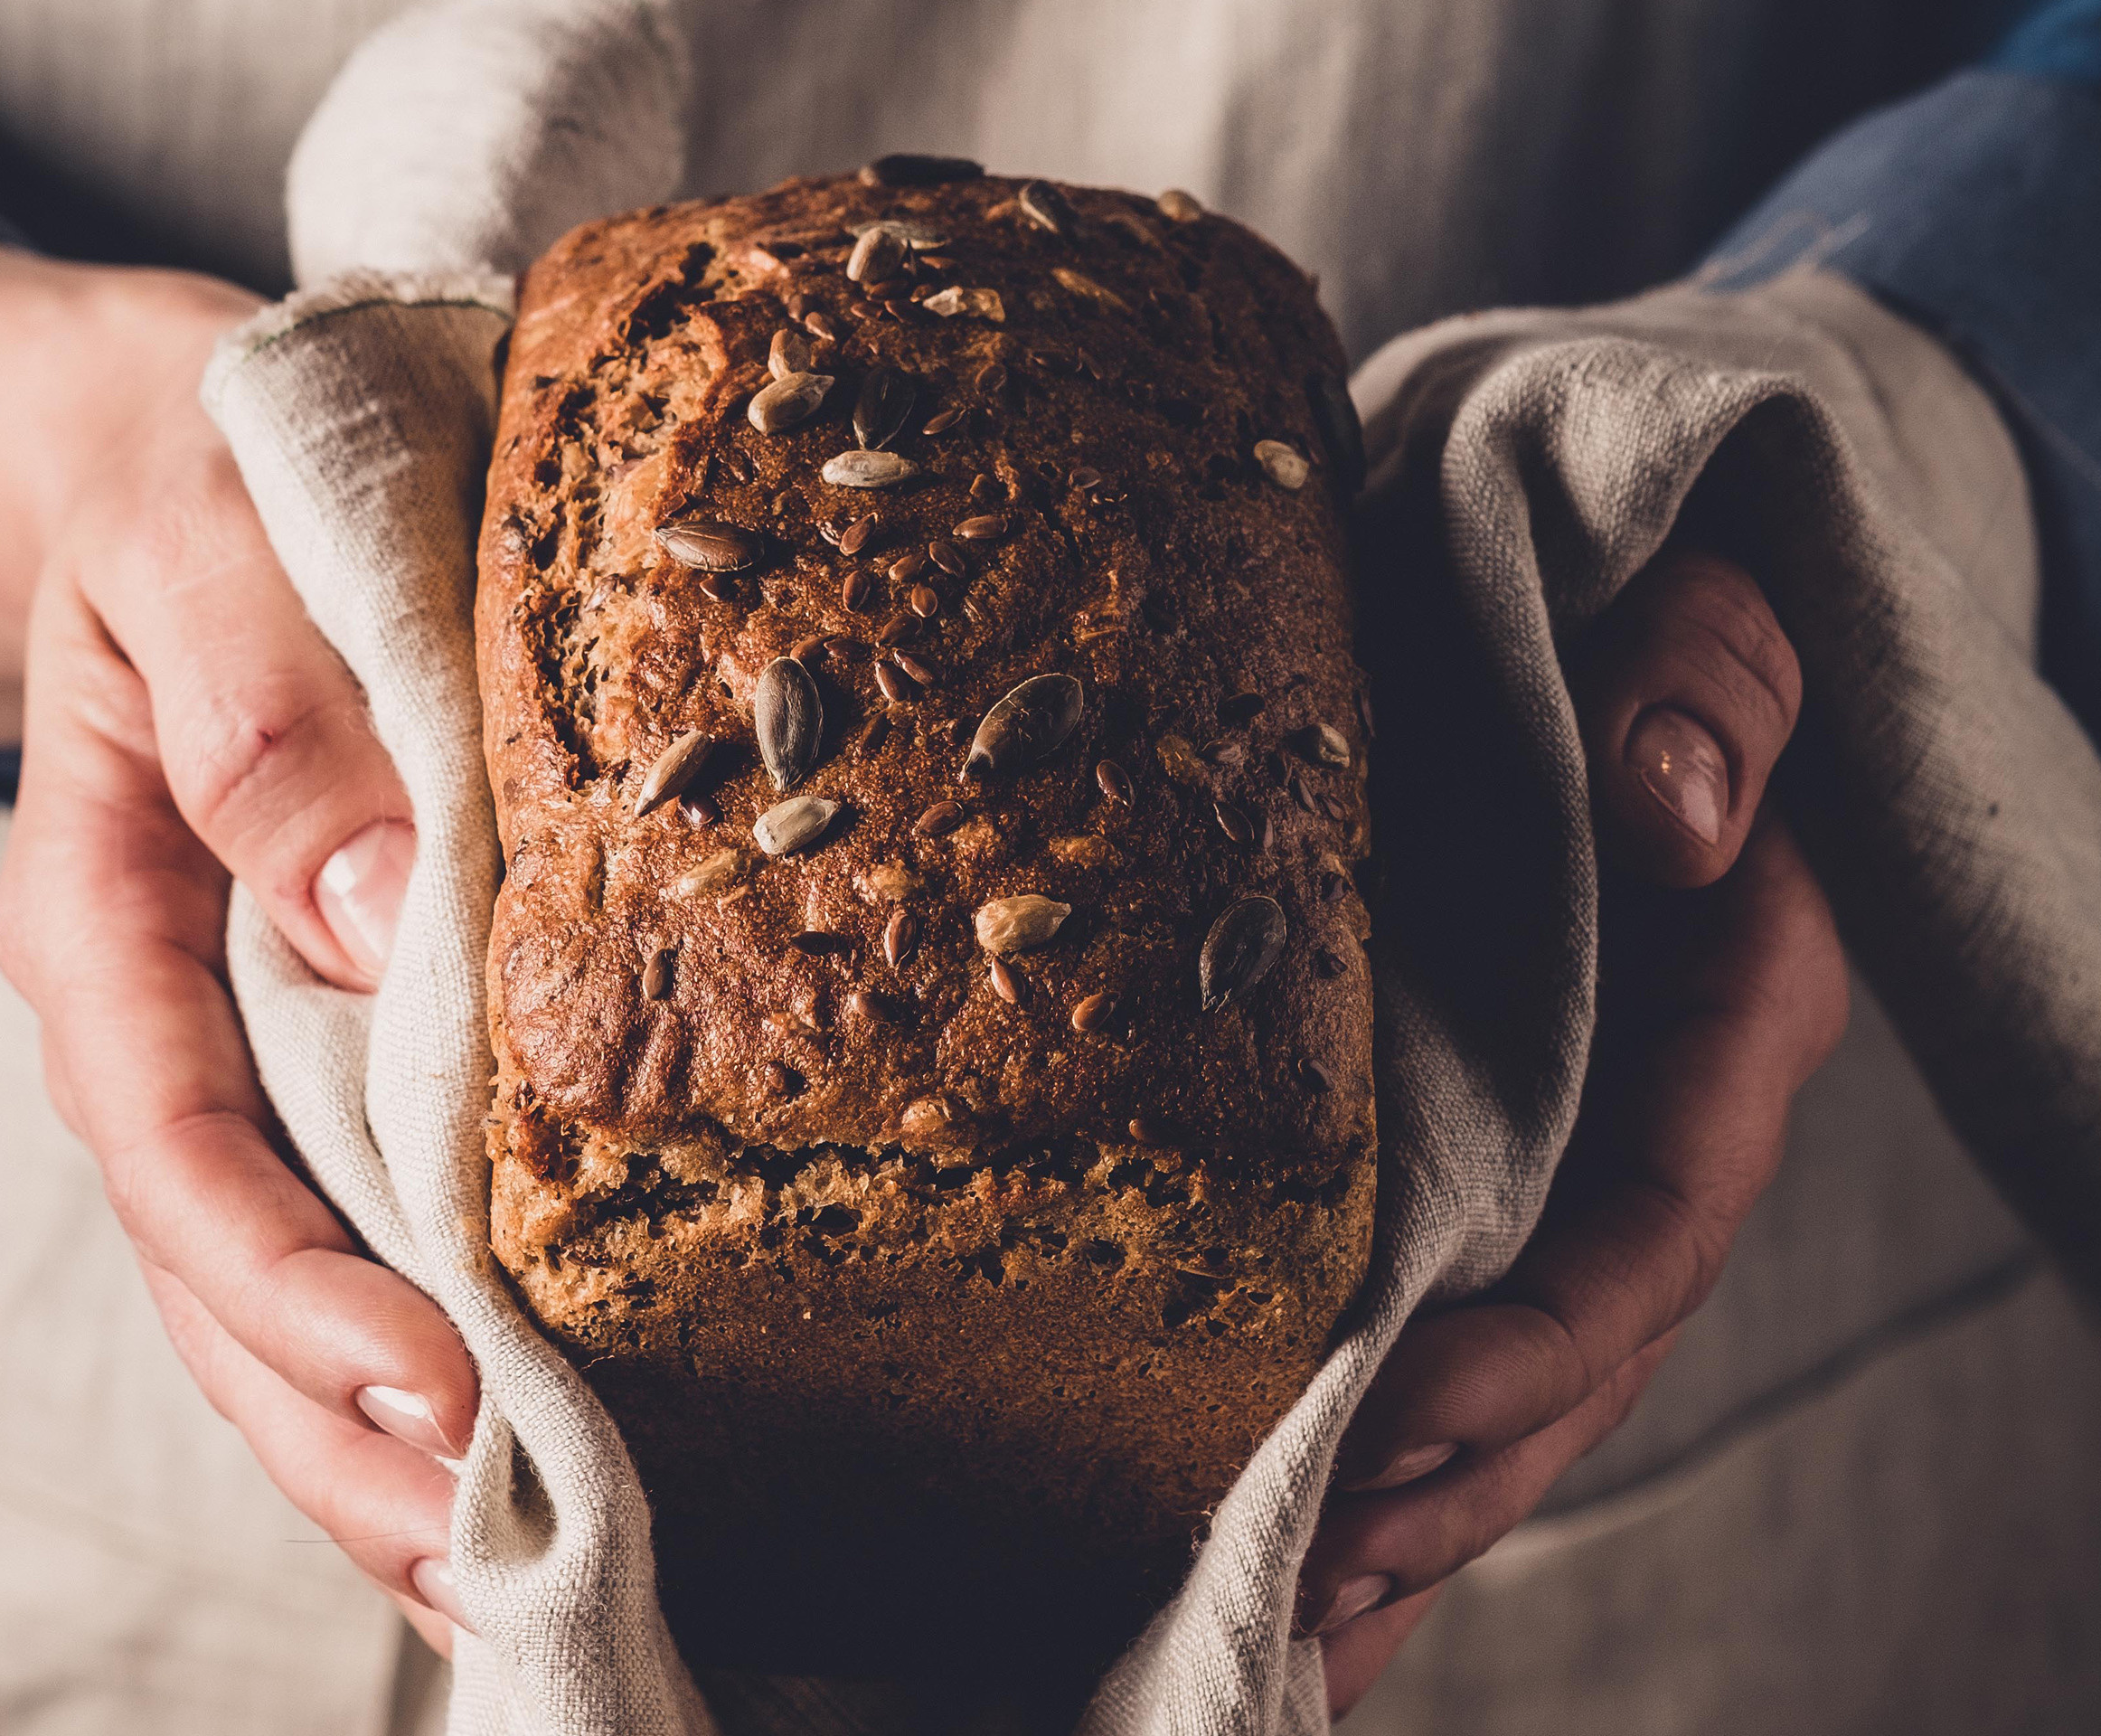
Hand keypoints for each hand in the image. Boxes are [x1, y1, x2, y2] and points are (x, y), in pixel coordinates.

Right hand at [0, 220, 483, 1651]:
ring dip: (383, 1442)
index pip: (175, 1138)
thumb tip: (372, 915)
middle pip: (221, 1275)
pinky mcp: (320, 1038)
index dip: (286, 1278)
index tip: (429, 1380)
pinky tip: (508, 1443)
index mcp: (109, 911)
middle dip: (346, 1434)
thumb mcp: (207, 541)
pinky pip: (346, 1220)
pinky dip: (416, 1345)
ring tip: (513, 1575)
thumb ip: (274, 709)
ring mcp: (238, 1045)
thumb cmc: (196, 482)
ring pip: (275, 1287)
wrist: (186, 457)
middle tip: (496, 1567)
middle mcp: (163, 1017)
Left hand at [1297, 550, 1849, 1711]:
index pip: (1655, 1215)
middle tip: (1315, 1586)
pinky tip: (1282, 1542)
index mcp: (1721, 1004)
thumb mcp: (1683, 593)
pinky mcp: (1460, 1130)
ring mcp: (1550, 1130)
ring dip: (1409, 1502)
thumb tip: (1672, 814)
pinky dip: (1368, 1429)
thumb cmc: (1619, 585)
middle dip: (1456, 1477)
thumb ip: (1705, 678)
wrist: (1545, 574)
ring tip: (1289, 1627)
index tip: (1399, 1415)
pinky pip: (1432, 1306)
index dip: (1543, 1338)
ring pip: (1507, 1362)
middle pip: (1576, 1344)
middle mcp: (1640, 1102)